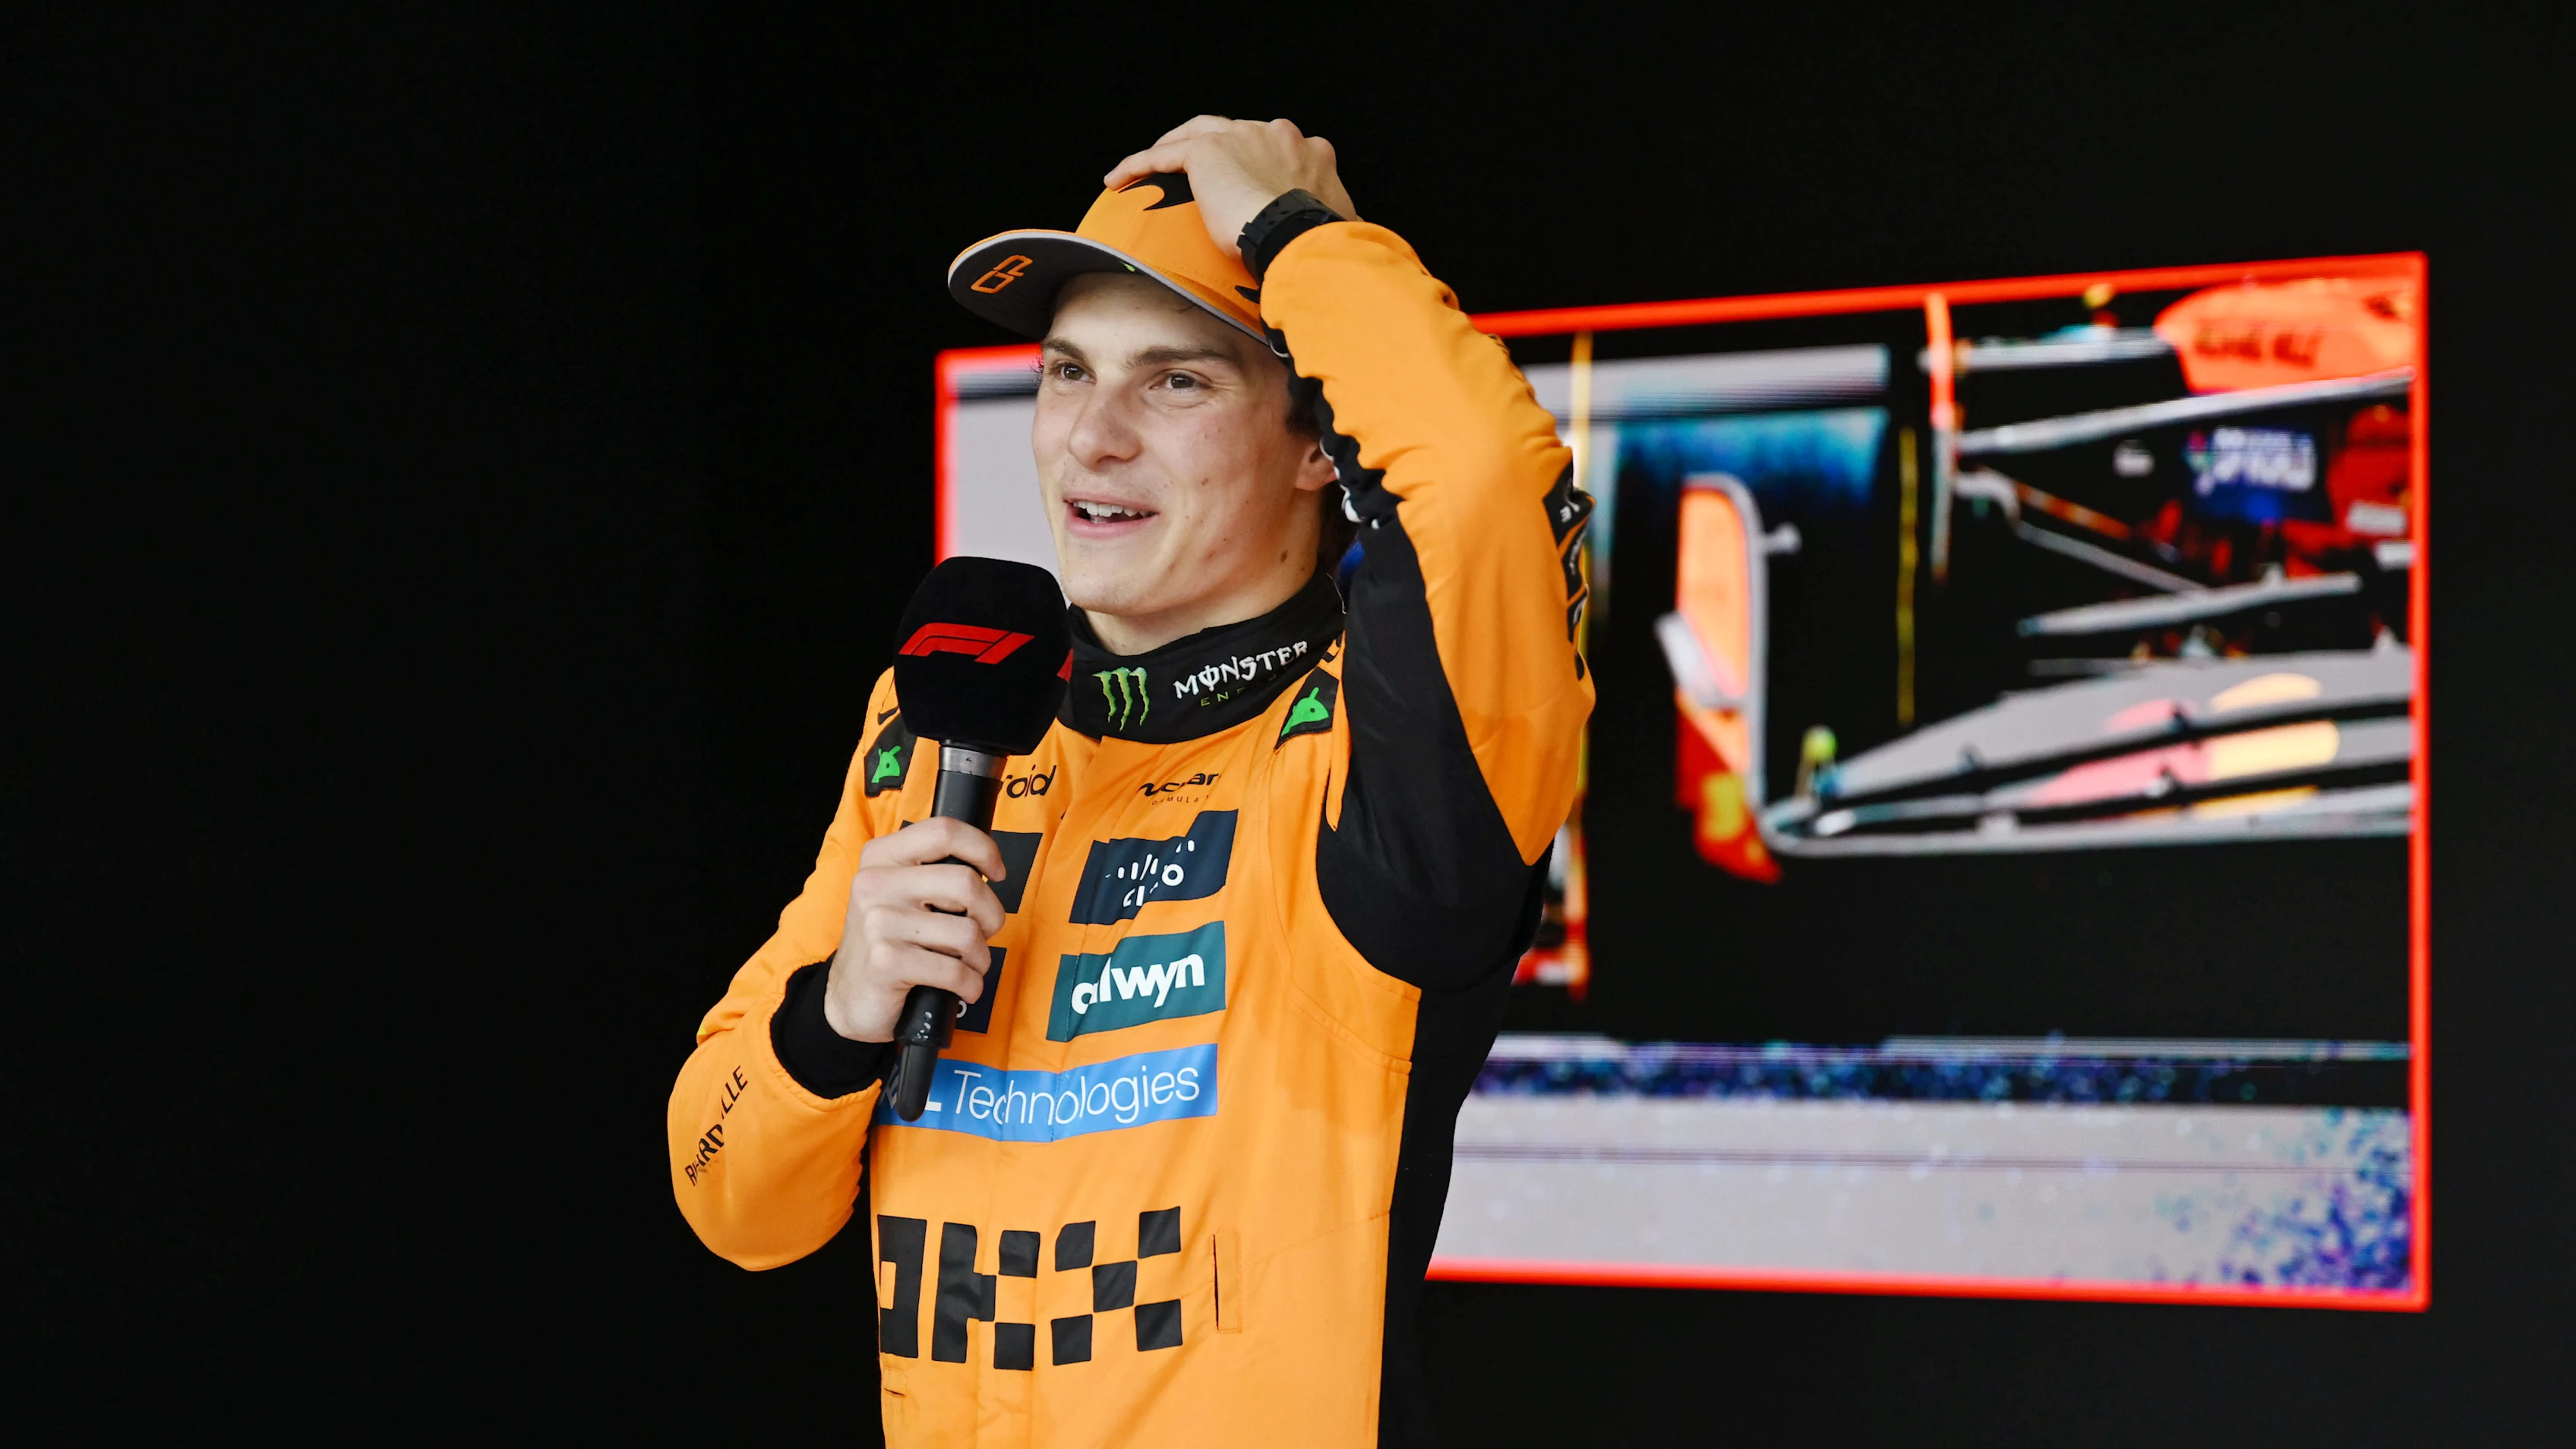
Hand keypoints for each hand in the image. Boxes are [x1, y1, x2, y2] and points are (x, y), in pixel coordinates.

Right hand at [824, 817, 1007, 1042]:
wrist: (848, 997)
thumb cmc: (888, 942)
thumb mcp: (898, 894)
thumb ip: (932, 872)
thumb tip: (988, 866)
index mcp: (881, 857)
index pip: (944, 831)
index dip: (984, 849)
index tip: (997, 872)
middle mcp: (875, 884)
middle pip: (967, 882)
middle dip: (992, 914)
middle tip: (985, 931)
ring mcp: (879, 923)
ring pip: (968, 932)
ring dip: (981, 957)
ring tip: (969, 964)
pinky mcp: (887, 962)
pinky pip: (955, 971)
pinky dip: (970, 984)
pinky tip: (963, 987)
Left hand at [1104, 116, 1358, 260]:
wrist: (1300, 238)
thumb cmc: (1321, 244)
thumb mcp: (1334, 228)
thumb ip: (1330, 225)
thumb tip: (1348, 240)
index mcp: (1311, 152)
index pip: (1276, 149)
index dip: (1257, 164)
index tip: (1248, 186)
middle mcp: (1277, 134)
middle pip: (1235, 133)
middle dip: (1216, 149)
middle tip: (1197, 174)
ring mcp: (1242, 136)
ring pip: (1195, 133)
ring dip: (1172, 146)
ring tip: (1151, 166)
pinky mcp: (1207, 151)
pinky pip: (1162, 156)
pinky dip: (1138, 165)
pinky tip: (1117, 181)